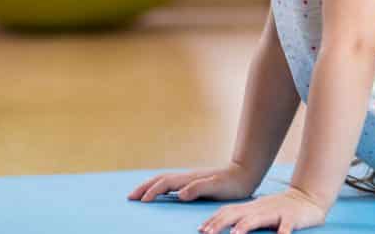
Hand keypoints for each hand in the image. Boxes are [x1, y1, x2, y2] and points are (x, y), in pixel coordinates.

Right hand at [127, 161, 258, 202]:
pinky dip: (160, 188)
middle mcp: (188, 177)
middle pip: (161, 180)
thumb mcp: (217, 187)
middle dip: (144, 187)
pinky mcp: (195, 183)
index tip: (142, 201)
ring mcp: (190, 179)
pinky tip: (160, 194)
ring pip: (165, 181)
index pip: (166, 183)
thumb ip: (199, 188)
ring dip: (150, 186)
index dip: (153, 191)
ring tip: (139, 195)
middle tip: (129, 197)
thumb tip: (180, 193)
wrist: (245, 174)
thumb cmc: (233, 183)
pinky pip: (172, 185)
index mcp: (190, 179)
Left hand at [199, 186, 328, 233]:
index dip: (214, 220)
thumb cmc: (282, 208)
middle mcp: (261, 208)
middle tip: (207, 233)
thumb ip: (245, 216)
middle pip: (237, 213)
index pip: (229, 211)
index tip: (200, 230)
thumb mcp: (261, 210)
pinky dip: (281, 233)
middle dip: (221, 223)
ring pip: (258, 218)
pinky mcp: (291, 218)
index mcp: (253, 207)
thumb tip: (227, 226)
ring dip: (245, 226)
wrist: (308, 197)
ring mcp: (276, 212)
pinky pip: (286, 226)